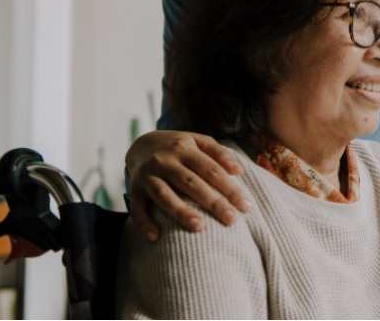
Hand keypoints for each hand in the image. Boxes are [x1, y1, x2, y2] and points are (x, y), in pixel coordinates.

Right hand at [126, 131, 252, 241]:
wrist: (141, 144)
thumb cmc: (178, 147)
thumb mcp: (198, 141)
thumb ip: (218, 153)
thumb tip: (238, 170)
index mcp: (184, 148)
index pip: (212, 170)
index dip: (230, 188)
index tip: (246, 206)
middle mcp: (164, 161)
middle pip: (191, 183)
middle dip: (212, 202)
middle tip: (231, 219)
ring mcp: (147, 176)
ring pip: (164, 195)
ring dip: (181, 211)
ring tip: (200, 227)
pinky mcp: (134, 190)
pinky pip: (137, 208)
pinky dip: (144, 223)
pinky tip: (156, 237)